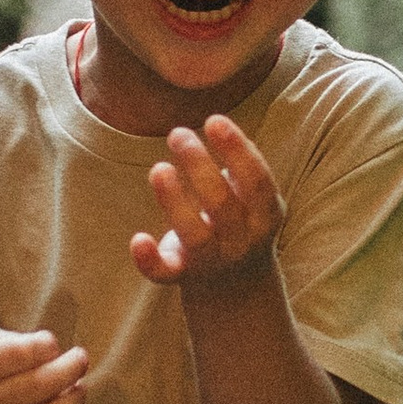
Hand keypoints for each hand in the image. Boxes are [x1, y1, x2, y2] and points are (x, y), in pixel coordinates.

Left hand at [131, 116, 284, 296]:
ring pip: (194, 235)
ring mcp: (211, 261)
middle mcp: (241, 241)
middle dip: (199, 166)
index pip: (256, 182)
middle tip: (177, 133)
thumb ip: (243, 167)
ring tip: (159, 168)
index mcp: (264, 217)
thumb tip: (217, 123)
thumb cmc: (240, 221)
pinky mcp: (181, 275)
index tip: (214, 119)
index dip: (237, 150)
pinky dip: (149, 260)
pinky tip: (138, 239)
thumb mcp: (254, 198)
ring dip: (174, 201)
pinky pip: (164, 273)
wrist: (236, 284)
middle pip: (221, 204)